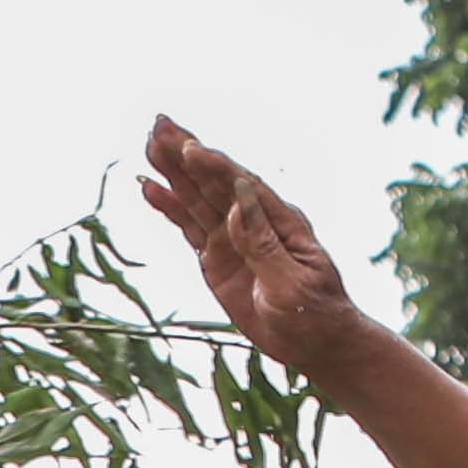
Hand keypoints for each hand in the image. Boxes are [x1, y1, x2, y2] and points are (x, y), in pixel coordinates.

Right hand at [142, 117, 375, 381]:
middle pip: (214, 181)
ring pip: (198, 198)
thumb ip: (262, 243)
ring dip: (173, 171)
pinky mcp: (217, 257)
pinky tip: (150, 188)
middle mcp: (254, 221)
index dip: (215, 166)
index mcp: (279, 222)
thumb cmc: (315, 314)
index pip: (242, 186)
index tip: (190, 148)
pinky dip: (170, 208)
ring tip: (149, 143)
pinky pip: (189, 227)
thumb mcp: (291, 284)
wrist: (318, 343)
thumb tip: (240, 199)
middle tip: (159, 124)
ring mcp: (234, 238)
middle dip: (187, 153)